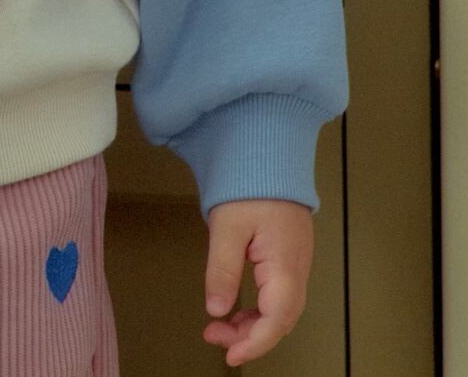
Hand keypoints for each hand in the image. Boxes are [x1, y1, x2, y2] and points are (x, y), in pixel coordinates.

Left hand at [202, 198, 313, 366]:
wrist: (269, 156)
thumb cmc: (250, 185)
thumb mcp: (226, 227)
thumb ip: (222, 270)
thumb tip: (217, 310)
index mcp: (285, 266)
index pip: (276, 319)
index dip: (254, 343)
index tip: (230, 355)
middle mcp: (297, 270)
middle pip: (280, 320)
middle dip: (249, 337)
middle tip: (214, 338)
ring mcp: (296, 264)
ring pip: (280, 310)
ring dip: (253, 324)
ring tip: (220, 327)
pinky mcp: (289, 257)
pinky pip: (279, 295)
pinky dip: (259, 308)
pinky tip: (238, 307)